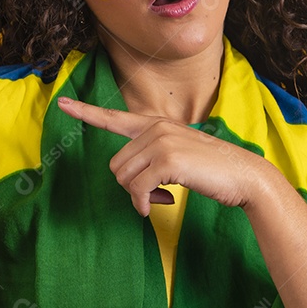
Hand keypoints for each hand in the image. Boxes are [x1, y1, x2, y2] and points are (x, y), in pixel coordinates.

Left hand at [56, 97, 278, 216]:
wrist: (244, 176)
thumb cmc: (211, 170)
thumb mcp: (177, 156)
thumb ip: (151, 158)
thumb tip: (130, 181)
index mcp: (155, 124)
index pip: (114, 117)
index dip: (85, 112)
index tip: (62, 103)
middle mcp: (155, 127)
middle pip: (116, 165)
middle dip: (131, 187)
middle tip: (156, 195)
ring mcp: (161, 142)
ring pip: (123, 178)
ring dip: (140, 197)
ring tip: (164, 196)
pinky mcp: (167, 160)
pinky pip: (137, 190)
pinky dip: (146, 204)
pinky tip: (167, 203)